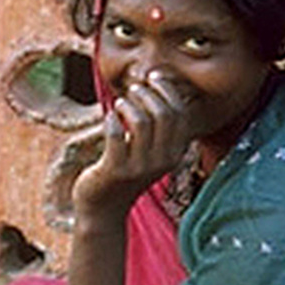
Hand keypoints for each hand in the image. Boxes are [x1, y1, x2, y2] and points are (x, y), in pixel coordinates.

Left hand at [74, 70, 193, 216]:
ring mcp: (139, 167)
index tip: (154, 77)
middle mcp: (162, 160)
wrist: (103, 207)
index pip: (181, 114)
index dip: (168, 90)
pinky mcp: (115, 171)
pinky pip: (116, 135)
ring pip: (141, 122)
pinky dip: (112, 120)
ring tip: (121, 103)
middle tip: (134, 89)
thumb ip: (156, 126)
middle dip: (148, 94)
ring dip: (129, 105)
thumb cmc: (124, 171)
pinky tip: (109, 117)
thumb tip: (154, 84)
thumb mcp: (148, 150)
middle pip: (164, 114)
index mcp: (175, 153)